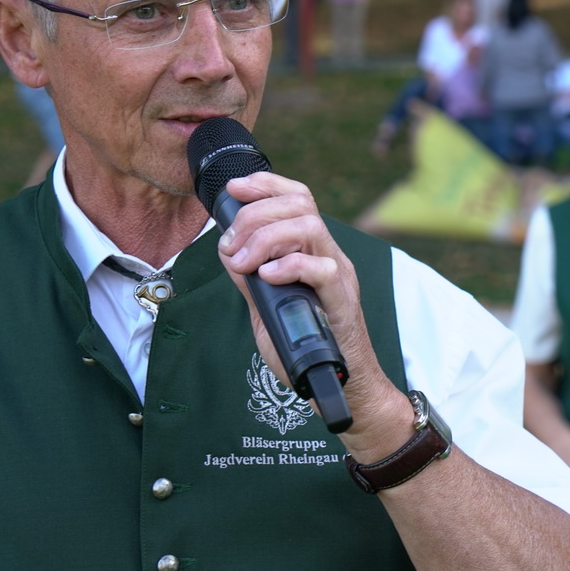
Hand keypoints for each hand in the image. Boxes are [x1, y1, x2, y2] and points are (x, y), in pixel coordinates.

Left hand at [215, 171, 408, 444]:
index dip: (265, 184)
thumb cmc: (306, 346)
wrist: (340, 386)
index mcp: (313, 250)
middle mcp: (329, 255)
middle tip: (231, 244)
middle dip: (254, 214)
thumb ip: (252, 278)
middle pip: (299, 203)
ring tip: (244, 261)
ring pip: (310, 226)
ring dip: (266, 237)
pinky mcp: (342, 301)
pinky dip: (289, 266)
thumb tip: (227, 250)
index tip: (234, 188)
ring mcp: (338, 275)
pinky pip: (321, 269)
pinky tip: (267, 277)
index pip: (297, 197)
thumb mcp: (268, 306)